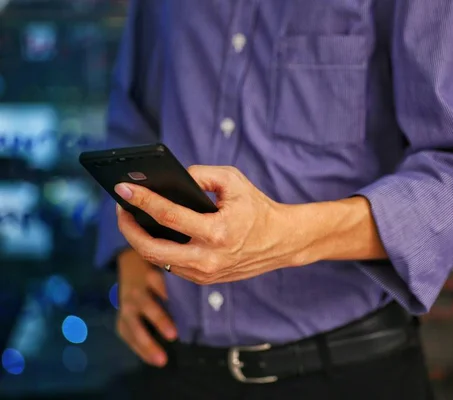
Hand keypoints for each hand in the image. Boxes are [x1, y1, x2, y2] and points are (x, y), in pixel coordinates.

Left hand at [114, 166, 299, 284]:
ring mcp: (205, 273)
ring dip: (139, 240)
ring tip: (131, 218)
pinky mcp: (204, 280)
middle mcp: (208, 258)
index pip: (168, 217)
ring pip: (158, 261)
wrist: (281, 241)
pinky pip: (171, 265)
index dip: (141, 201)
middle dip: (128, 229)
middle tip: (120, 209)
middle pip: (151, 249)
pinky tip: (150, 232)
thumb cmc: (257, 208)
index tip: (122, 189)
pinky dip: (157, 248)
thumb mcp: (234, 181)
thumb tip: (171, 179)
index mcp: (217, 232)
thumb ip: (202, 174)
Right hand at [116, 248, 176, 366]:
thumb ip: (183, 276)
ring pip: (133, 325)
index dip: (170, 294)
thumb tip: (211, 288)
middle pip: (146, 305)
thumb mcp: (168, 264)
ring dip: (147, 342)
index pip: (159, 283)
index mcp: (150, 275)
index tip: (185, 306)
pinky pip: (127, 335)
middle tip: (174, 335)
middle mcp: (137, 290)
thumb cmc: (159, 265)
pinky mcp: (122, 316)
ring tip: (162, 359)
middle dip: (159, 320)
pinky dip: (139, 349)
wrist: (132, 262)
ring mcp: (127, 305)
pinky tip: (153, 360)